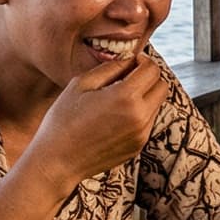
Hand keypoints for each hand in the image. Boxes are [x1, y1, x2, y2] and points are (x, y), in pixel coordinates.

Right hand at [29, 51, 168, 184]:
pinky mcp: (138, 146)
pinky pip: (148, 122)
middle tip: (127, 77)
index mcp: (126, 97)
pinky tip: (116, 116)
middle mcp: (140, 116)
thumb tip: (129, 59)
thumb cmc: (63, 119)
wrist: (57, 161)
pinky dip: (139, 113)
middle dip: (148, 77)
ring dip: (145, 96)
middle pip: (162, 86)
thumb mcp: (82, 84)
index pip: (152, 69)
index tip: (129, 63)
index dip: (142, 61)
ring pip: (157, 104)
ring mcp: (141, 134)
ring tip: (118, 98)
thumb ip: (110, 67)